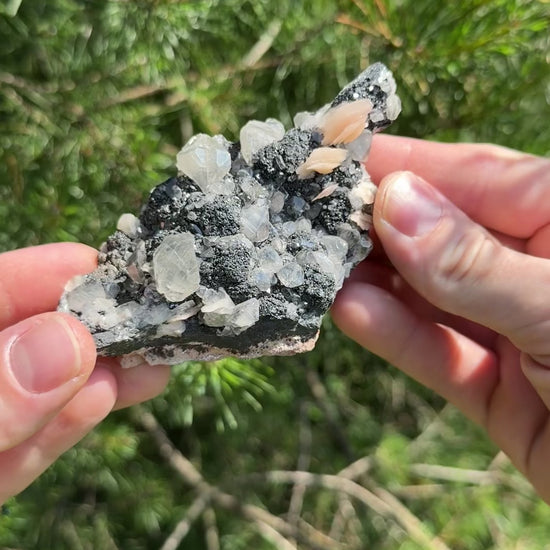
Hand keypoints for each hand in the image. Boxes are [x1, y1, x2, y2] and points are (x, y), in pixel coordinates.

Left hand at [0, 243, 170, 503]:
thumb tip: (66, 342)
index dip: (41, 274)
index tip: (103, 266)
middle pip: (25, 342)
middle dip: (88, 325)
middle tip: (148, 313)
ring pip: (35, 394)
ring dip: (96, 374)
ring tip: (150, 358)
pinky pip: (23, 449)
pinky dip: (66, 424)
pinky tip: (107, 396)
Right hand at [332, 134, 549, 501]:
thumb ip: (474, 262)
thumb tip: (393, 200)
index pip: (474, 176)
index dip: (403, 165)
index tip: (335, 158)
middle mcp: (535, 268)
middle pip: (440, 235)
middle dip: (375, 227)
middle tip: (308, 218)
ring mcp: (514, 329)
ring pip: (430, 296)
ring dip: (374, 282)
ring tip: (317, 266)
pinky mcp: (496, 388)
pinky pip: (438, 352)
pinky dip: (394, 334)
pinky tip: (349, 311)